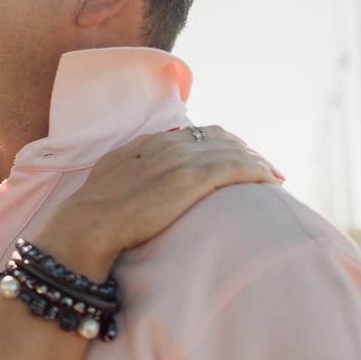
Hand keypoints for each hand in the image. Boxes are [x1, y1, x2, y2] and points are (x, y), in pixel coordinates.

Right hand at [39, 125, 281, 281]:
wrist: (87, 225)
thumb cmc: (95, 216)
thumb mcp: (111, 180)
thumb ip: (133, 173)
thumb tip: (146, 184)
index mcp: (146, 144)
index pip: (194, 133)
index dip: (219, 143)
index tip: (234, 157)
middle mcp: (165, 144)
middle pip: (218, 137)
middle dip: (243, 150)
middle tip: (261, 167)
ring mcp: (179, 160)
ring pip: (231, 150)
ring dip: (256, 161)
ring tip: (273, 174)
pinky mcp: (191, 180)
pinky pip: (235, 167)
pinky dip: (257, 171)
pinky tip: (271, 179)